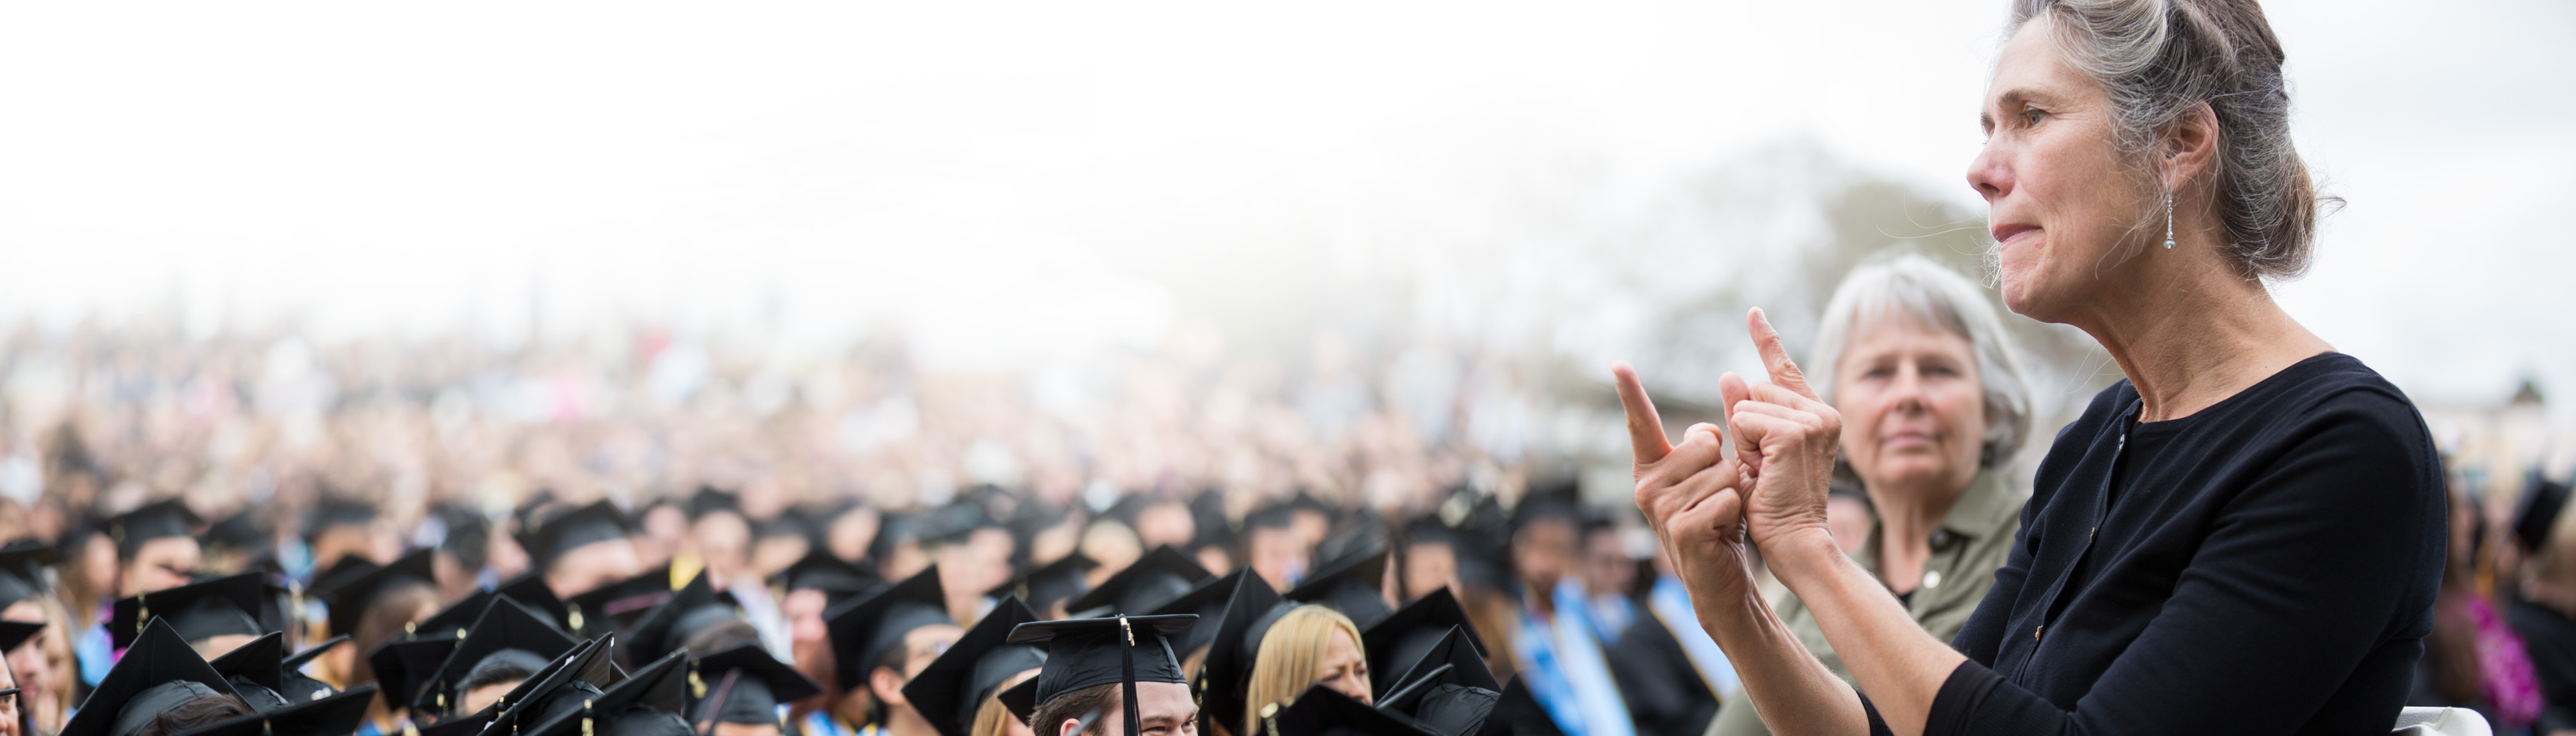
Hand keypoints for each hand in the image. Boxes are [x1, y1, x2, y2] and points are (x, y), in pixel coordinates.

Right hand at [1616, 362, 1758, 606]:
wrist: (1719, 578)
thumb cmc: (1716, 520)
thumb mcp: (1710, 476)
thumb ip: (1706, 442)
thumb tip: (1714, 409)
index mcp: (1651, 466)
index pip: (1641, 423)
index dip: (1631, 393)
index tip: (1618, 364)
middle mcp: (1647, 484)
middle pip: (1707, 442)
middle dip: (1726, 466)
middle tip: (1716, 497)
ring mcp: (1661, 509)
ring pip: (1723, 472)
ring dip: (1734, 494)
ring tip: (1720, 516)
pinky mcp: (1681, 530)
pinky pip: (1726, 499)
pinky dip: (1735, 513)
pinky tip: (1721, 531)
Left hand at [1719, 308, 1840, 555]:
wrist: (1795, 541)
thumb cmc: (1773, 505)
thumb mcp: (1753, 452)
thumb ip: (1745, 414)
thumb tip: (1729, 374)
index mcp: (1816, 416)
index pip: (1783, 370)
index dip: (1766, 340)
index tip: (1752, 312)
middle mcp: (1822, 412)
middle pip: (1755, 390)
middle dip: (1745, 427)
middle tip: (1765, 466)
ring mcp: (1812, 420)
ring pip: (1747, 405)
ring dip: (1744, 440)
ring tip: (1766, 471)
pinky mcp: (1795, 431)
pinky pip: (1744, 420)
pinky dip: (1744, 447)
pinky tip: (1763, 469)